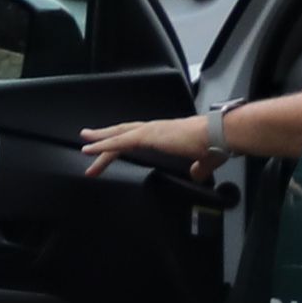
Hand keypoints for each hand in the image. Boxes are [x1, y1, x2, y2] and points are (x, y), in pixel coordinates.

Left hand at [80, 113, 214, 176]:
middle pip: (122, 134)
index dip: (122, 144)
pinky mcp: (147, 136)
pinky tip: (91, 149)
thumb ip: (198, 168)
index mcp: (165, 133)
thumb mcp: (204, 161)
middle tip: (87, 147)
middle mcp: (154, 129)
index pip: (137, 138)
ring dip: (99, 141)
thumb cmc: (214, 145)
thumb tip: (197, 174)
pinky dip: (103, 145)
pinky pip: (119, 141)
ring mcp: (149, 131)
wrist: (217, 136)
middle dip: (104, 140)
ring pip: (117, 135)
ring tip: (84, 147)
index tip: (111, 153)